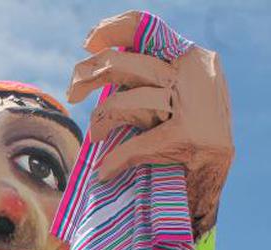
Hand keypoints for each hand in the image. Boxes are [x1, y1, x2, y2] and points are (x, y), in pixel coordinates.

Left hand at [67, 10, 233, 230]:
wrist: (212, 184)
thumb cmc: (186, 145)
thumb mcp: (171, 101)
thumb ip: (146, 80)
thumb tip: (100, 63)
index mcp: (192, 61)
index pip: (150, 30)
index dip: (115, 32)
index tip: (89, 43)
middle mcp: (195, 75)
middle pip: (128, 63)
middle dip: (91, 75)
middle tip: (72, 91)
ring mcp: (194, 106)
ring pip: (129, 100)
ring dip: (103, 119)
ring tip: (96, 136)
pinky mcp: (188, 138)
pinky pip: (137, 144)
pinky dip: (116, 159)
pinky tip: (105, 170)